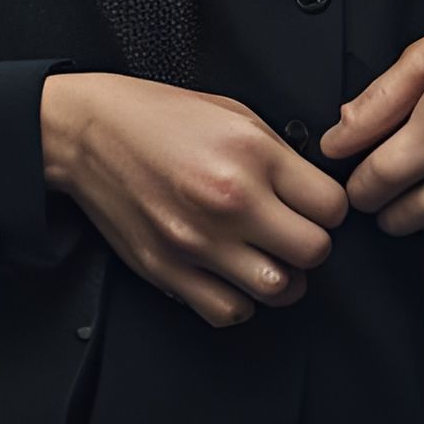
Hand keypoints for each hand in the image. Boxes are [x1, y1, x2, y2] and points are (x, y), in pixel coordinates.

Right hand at [42, 71, 348, 328]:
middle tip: (295, 231)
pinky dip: (241, 301)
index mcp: (251, 154)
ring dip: (282, 277)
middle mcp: (230, 201)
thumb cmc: (159, 116)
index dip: (330, 207)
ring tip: (269, 256)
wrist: (91, 133)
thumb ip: (279, 154)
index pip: (332, 207)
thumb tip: (313, 190)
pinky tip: (234, 275)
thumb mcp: (234, 112)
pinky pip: (230, 311)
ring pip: (279, 290)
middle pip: (314, 252)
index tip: (316, 205)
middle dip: (312, 243)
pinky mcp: (170, 271)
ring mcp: (199, 241)